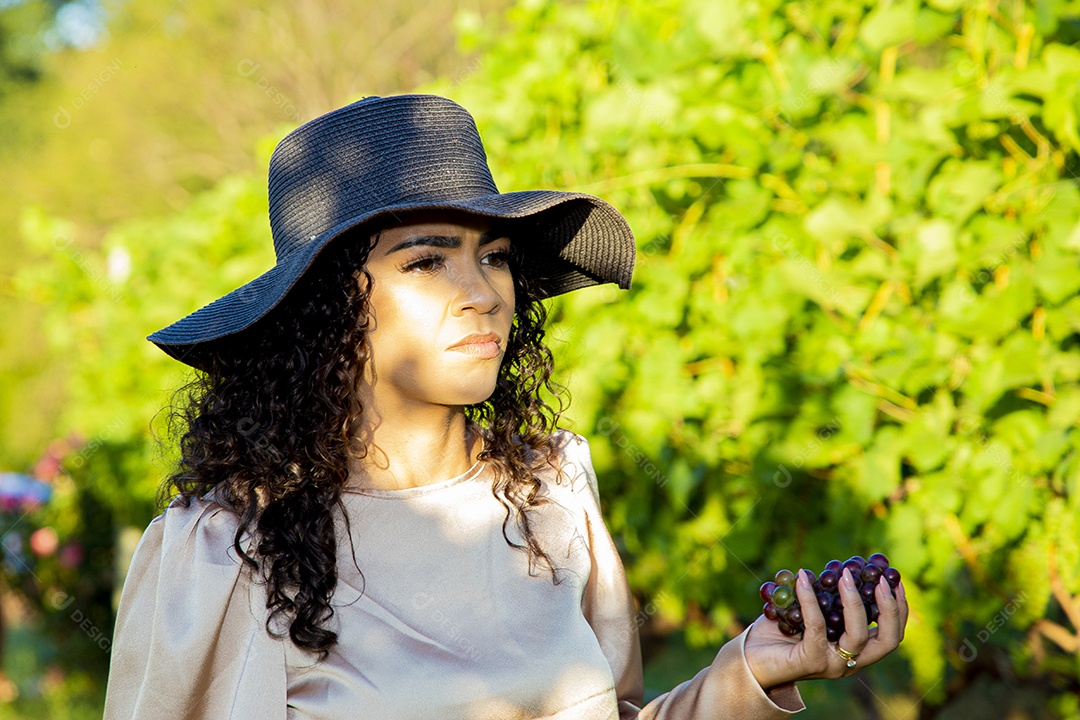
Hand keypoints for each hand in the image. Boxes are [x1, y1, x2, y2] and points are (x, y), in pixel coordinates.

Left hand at [743, 567, 908, 688]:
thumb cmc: (779, 634)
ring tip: (844, 575)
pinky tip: (802, 577)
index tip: (894, 580)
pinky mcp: (811, 660)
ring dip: (855, 601)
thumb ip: (825, 596)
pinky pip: (817, 624)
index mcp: (854, 652)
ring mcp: (832, 664)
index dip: (899, 609)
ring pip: (858, 634)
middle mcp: (849, 662)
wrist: (749, 659)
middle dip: (890, 608)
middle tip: (881, 580)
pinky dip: (810, 598)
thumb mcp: (809, 612)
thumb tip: (838, 566)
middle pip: (888, 640)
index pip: (890, 635)